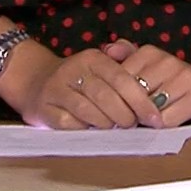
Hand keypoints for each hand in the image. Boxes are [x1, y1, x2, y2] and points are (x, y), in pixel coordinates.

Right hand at [5, 45, 167, 129]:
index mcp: (94, 58)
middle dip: (124, 115)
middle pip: (105, 95)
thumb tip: (153, 95)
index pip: (121, 78)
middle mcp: (74, 69)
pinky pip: (67, 123)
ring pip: (87, 110)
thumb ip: (126, 73)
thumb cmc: (80, 79)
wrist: (36, 81)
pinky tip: (92, 131)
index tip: (154, 118)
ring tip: (115, 129)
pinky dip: (83, 129)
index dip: (140, 100)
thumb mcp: (101, 67)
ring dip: (105, 123)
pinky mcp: (44, 107)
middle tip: (133, 125)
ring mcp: (57, 88)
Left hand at [102, 40, 190, 124]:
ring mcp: (185, 77)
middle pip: (133, 96)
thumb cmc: (176, 85)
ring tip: (151, 120)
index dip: (117, 99)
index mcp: (150, 53)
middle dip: (130, 112)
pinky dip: (163, 127)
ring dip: (147, 120)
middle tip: (133, 119)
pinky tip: (168, 122)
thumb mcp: (148, 69)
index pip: (119, 81)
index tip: (121, 108)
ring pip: (149, 109)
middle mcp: (168, 61)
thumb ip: (128, 57)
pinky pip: (167, 120)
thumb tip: (107, 49)